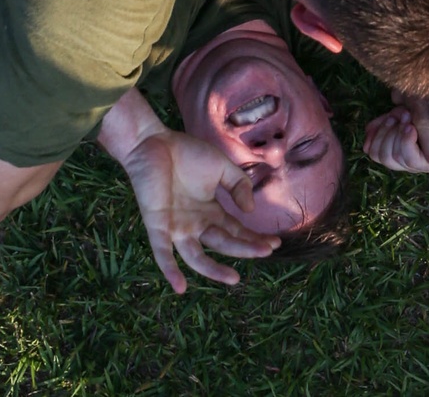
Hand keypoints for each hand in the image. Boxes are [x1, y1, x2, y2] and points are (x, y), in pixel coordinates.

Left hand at [121, 127, 279, 293]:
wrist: (153, 140)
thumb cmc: (186, 152)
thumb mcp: (221, 167)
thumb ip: (238, 185)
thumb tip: (250, 211)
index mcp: (211, 212)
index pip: (236, 232)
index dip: (255, 239)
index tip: (275, 243)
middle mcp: (196, 224)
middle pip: (223, 243)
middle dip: (245, 249)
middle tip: (266, 251)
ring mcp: (177, 227)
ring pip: (196, 257)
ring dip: (214, 270)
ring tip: (234, 279)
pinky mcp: (158, 225)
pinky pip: (163, 253)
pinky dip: (170, 270)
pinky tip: (180, 287)